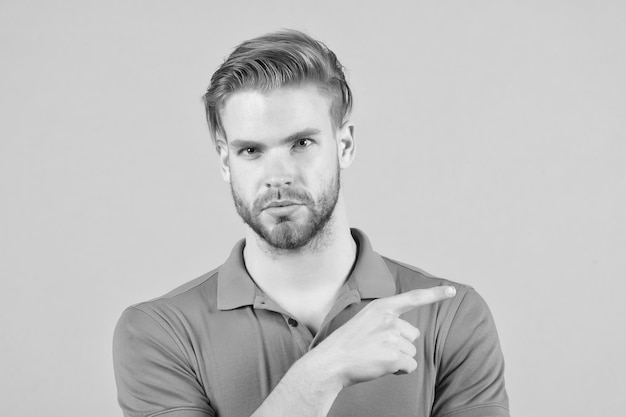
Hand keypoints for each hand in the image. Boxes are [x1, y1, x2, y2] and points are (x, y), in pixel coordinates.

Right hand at [307, 286, 455, 386]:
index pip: (414, 298)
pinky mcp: (393, 356)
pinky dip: (399, 370)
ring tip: (374, 357)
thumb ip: (387, 321)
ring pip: (411, 352)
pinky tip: (380, 367)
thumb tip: (411, 335)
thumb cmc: (348, 344)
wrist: (331, 362)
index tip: (453, 290)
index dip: (435, 294)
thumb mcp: (365, 321)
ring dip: (398, 358)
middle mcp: (389, 319)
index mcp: (381, 307)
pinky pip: (409, 366)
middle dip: (400, 344)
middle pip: (412, 335)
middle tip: (375, 348)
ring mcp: (391, 337)